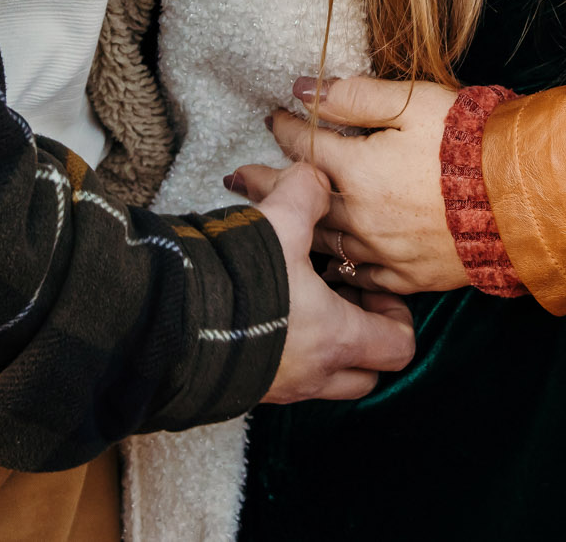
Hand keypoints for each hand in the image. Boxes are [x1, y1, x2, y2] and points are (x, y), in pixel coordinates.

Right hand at [251, 161, 415, 403]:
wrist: (165, 324)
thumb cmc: (235, 281)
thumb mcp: (279, 221)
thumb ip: (307, 191)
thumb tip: (315, 177)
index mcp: (336, 338)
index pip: (400, 347)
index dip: (396, 315)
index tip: (370, 285)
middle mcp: (313, 374)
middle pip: (367, 373)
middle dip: (365, 336)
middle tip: (342, 296)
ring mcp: (279, 388)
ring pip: (325, 380)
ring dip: (325, 346)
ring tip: (303, 301)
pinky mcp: (246, 389)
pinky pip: (284, 380)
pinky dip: (288, 352)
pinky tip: (265, 312)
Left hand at [253, 76, 466, 296]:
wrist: (521, 198)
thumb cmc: (468, 143)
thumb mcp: (412, 102)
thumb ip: (354, 96)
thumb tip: (306, 88)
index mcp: (358, 170)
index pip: (307, 144)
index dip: (286, 126)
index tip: (274, 116)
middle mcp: (361, 216)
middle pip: (302, 198)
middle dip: (267, 183)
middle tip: (238, 178)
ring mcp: (383, 251)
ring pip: (323, 241)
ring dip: (293, 227)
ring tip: (267, 221)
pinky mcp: (409, 276)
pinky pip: (359, 278)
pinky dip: (337, 269)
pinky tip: (325, 266)